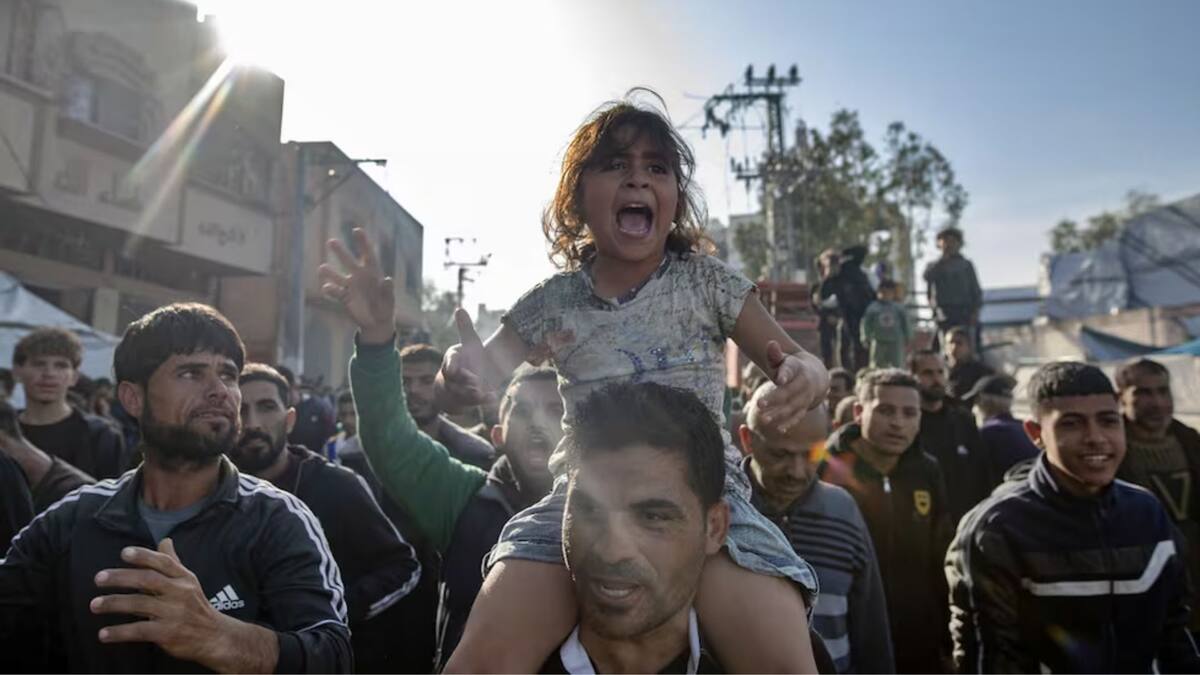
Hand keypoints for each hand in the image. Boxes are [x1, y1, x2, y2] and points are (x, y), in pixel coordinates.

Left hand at [90, 539, 275, 672]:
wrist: (213, 636)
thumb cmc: (195, 606)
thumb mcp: (189, 582)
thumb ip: (173, 562)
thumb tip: (165, 540)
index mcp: (184, 578)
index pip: (164, 562)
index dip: (144, 556)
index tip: (124, 553)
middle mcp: (180, 592)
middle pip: (148, 580)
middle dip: (121, 577)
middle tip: (99, 578)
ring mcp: (174, 613)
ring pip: (140, 604)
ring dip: (114, 604)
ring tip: (95, 604)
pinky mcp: (168, 633)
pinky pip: (139, 630)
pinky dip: (119, 632)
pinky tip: (103, 634)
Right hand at [319, 228, 395, 344]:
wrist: (376, 322)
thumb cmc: (386, 308)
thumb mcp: (389, 300)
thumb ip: (388, 290)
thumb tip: (388, 279)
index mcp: (372, 273)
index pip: (368, 254)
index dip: (363, 242)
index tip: (357, 230)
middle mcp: (359, 276)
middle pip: (348, 260)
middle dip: (340, 251)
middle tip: (331, 241)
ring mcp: (350, 286)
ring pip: (336, 275)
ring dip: (329, 272)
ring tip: (322, 268)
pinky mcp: (343, 297)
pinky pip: (334, 291)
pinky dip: (330, 289)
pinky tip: (326, 288)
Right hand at [436, 309, 488, 407]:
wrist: (468, 378)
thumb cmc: (468, 356)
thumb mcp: (469, 342)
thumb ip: (465, 328)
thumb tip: (459, 308)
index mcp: (451, 362)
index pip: (448, 365)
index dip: (451, 367)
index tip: (453, 369)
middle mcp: (452, 378)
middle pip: (454, 382)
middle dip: (464, 381)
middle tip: (475, 380)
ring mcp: (460, 391)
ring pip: (463, 394)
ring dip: (473, 394)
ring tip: (483, 391)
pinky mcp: (469, 401)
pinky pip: (474, 403)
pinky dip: (484, 400)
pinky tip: (493, 397)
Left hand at [755, 341, 829, 433]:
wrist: (815, 376)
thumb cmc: (792, 366)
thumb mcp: (785, 358)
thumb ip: (775, 354)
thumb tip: (770, 343)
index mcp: (798, 369)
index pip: (790, 371)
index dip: (785, 375)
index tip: (779, 379)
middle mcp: (804, 385)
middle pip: (788, 393)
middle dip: (774, 399)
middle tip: (758, 404)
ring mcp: (805, 398)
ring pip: (792, 407)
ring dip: (778, 415)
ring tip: (763, 419)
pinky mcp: (804, 408)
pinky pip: (797, 417)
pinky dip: (789, 423)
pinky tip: (779, 430)